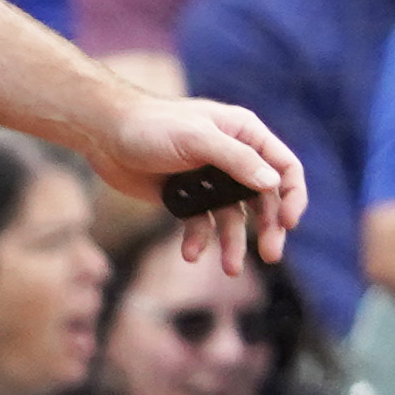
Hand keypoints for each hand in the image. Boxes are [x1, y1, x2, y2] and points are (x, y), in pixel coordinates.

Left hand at [76, 90, 302, 269]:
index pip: (285, 167)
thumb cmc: (151, 125)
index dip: (292, 195)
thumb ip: (235, 160)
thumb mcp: (196, 138)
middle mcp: (233, 158)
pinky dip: (199, 240)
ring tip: (229, 270)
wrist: (102, 134)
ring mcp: (210, 180)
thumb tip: (273, 184)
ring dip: (234, 243)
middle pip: (264, 199)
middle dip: (269, 228)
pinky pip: (201, 224)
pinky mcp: (186, 197)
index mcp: (245, 135)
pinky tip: (190, 254)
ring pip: (233, 217)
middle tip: (271, 255)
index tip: (287, 222)